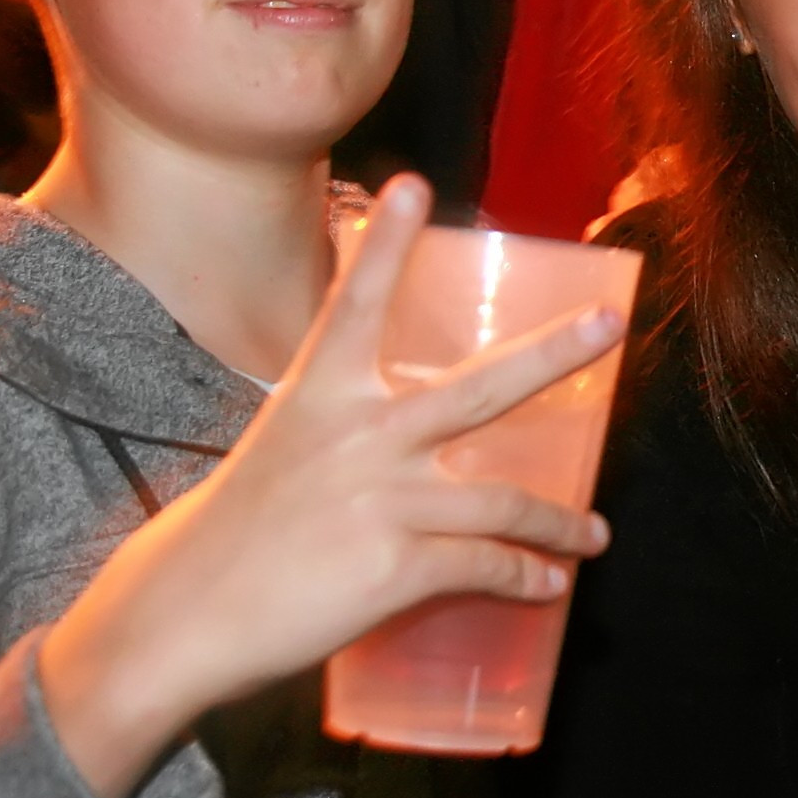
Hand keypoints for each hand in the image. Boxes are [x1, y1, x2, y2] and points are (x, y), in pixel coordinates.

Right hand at [39, 175, 623, 797]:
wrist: (188, 613)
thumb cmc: (237, 532)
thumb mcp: (285, 450)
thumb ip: (349, 432)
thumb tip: (417, 442)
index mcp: (320, 396)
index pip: (355, 303)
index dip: (383, 243)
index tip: (409, 184)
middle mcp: (360, 436)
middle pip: (481, 387)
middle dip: (556, 354)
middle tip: (610, 326)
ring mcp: (385, 500)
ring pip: (504, 501)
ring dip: (560, 522)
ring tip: (594, 536)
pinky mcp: (397, 566)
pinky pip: (485, 564)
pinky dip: (525, 574)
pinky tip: (548, 583)